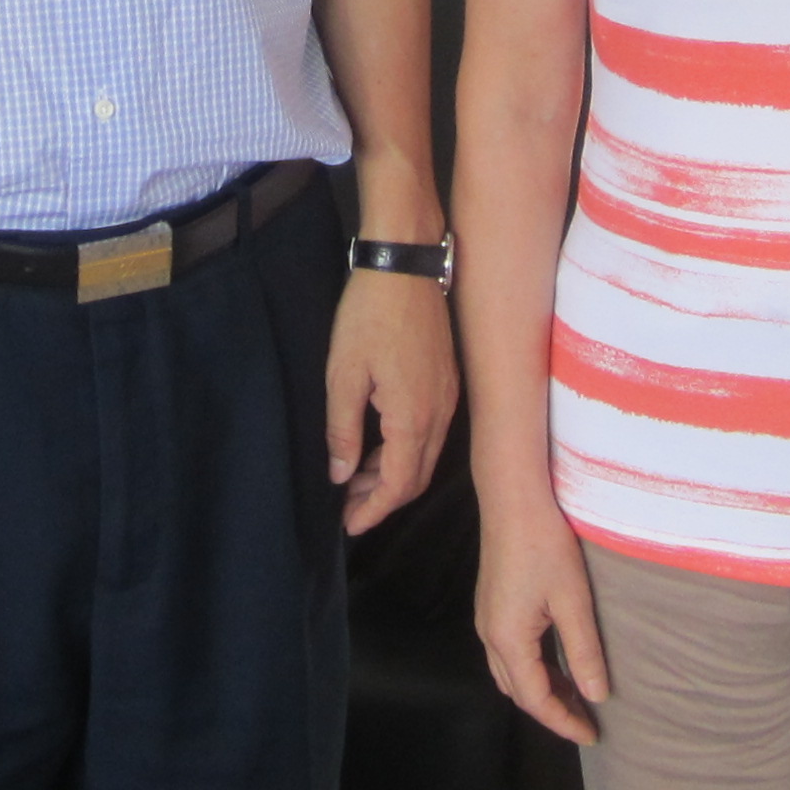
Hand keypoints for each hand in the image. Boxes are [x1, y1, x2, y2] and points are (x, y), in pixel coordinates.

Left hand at [324, 268, 456, 533]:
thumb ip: (343, 430)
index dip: (375, 510)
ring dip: (393, 473)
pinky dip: (405, 449)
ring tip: (356, 479)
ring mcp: (448, 396)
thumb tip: (341, 474)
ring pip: (425, 454)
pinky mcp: (446, 379)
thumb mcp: (343, 375)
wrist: (405, 263)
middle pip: (417, 476)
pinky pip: (430, 432)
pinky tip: (378, 444)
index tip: (350, 525)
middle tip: (350, 510)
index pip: (400, 483)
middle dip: (384, 498)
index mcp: (414, 417)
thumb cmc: (369, 316)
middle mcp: (440, 413)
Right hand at [472, 489, 610, 744]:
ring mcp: (486, 619)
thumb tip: (597, 696)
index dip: (564, 722)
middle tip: (587, 719)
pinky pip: (507, 653)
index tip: (593, 736)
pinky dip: (532, 669)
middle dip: (551, 710)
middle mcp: (489, 635)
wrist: (513, 498)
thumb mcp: (572, 601)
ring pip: (510, 673)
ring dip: (540, 690)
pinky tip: (555, 661)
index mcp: (508, 640)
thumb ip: (583, 652)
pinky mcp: (490, 604)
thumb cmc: (545, 545)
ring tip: (575, 695)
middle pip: (517, 691)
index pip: (535, 700)